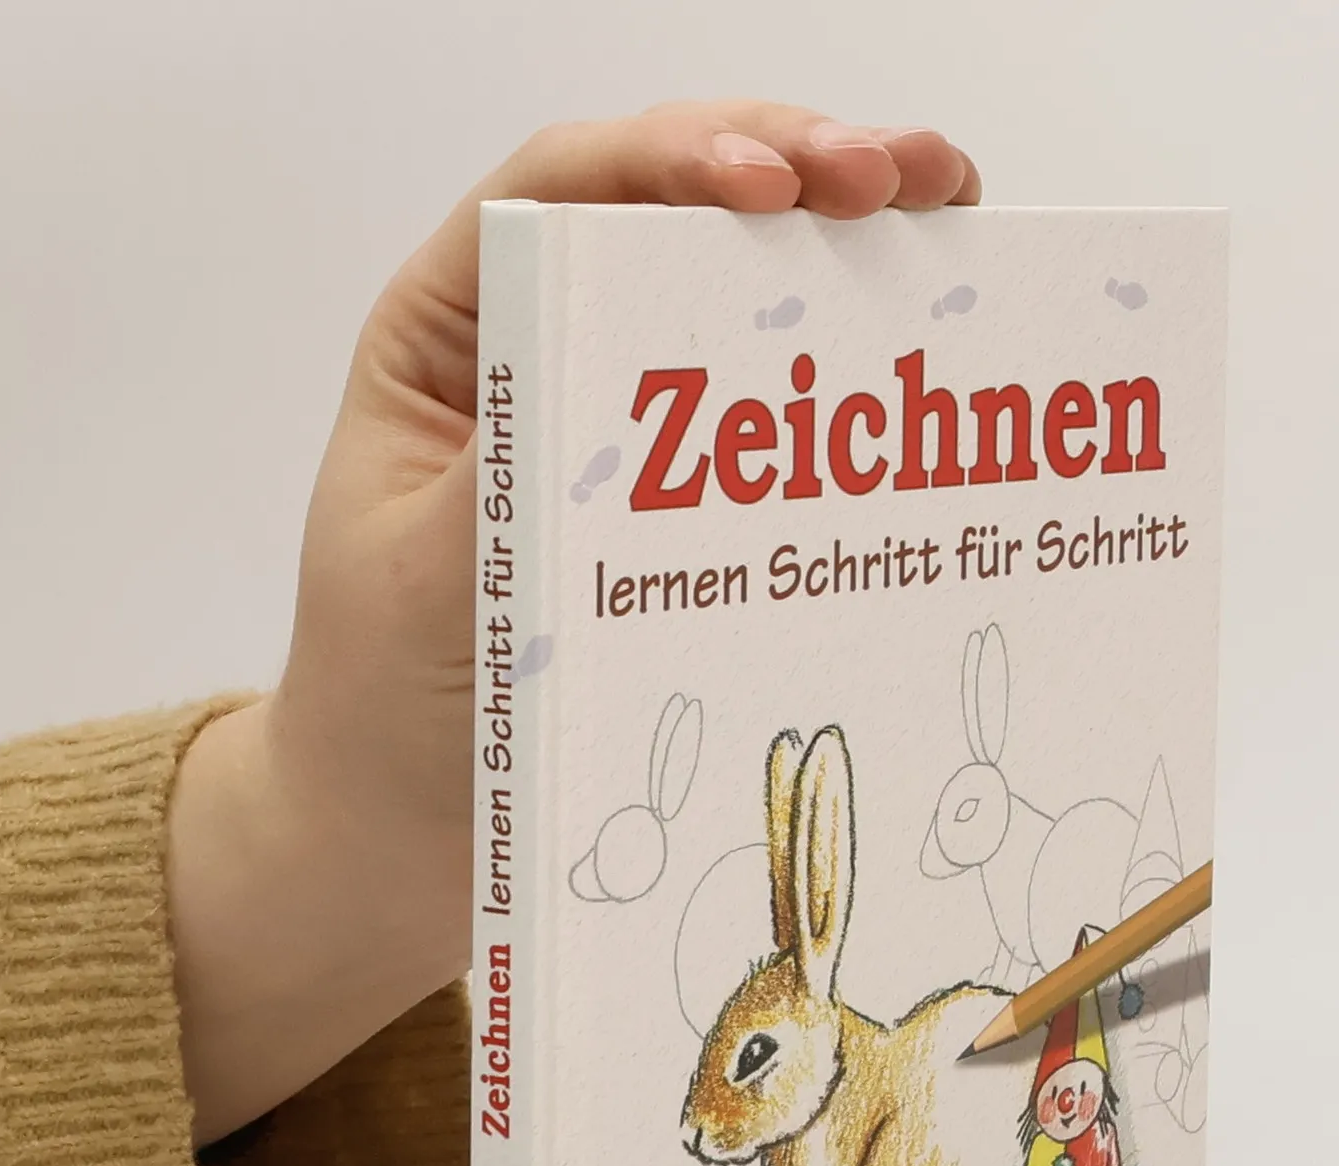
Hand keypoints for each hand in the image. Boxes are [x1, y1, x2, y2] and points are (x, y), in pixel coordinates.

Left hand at [168, 104, 980, 1143]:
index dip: (678, 156)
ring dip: (855, 242)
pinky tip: (944, 345)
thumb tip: (625, 411)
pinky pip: (787, 429)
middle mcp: (551, 356)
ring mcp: (637, 435)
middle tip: (907, 178)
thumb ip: (508, 488)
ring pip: (749, 297)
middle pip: (682, 213)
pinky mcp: (699, 516)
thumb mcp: (424, 587)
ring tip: (954, 211)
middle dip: (802, 168)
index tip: (772, 184)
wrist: (408, 836)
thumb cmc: (384, 707)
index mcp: (456, 336)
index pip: (567, 191)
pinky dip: (861, 382)